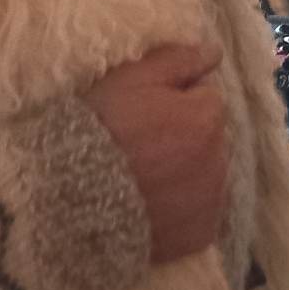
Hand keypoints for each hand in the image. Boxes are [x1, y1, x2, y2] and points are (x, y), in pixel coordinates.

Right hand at [85, 43, 227, 265]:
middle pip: (209, 137)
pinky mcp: (198, 238)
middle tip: (141, 144)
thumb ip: (177, 59)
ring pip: (206, 175)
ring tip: (143, 178)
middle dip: (186, 135)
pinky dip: (182, 209)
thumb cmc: (98, 127)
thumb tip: (214, 52)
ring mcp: (210, 202)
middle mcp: (219, 160)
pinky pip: (199, 214)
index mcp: (206, 118)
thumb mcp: (131, 77)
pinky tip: (151, 206)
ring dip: (187, 172)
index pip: (205, 96)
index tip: (145, 109)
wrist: (69, 199)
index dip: (175, 99)